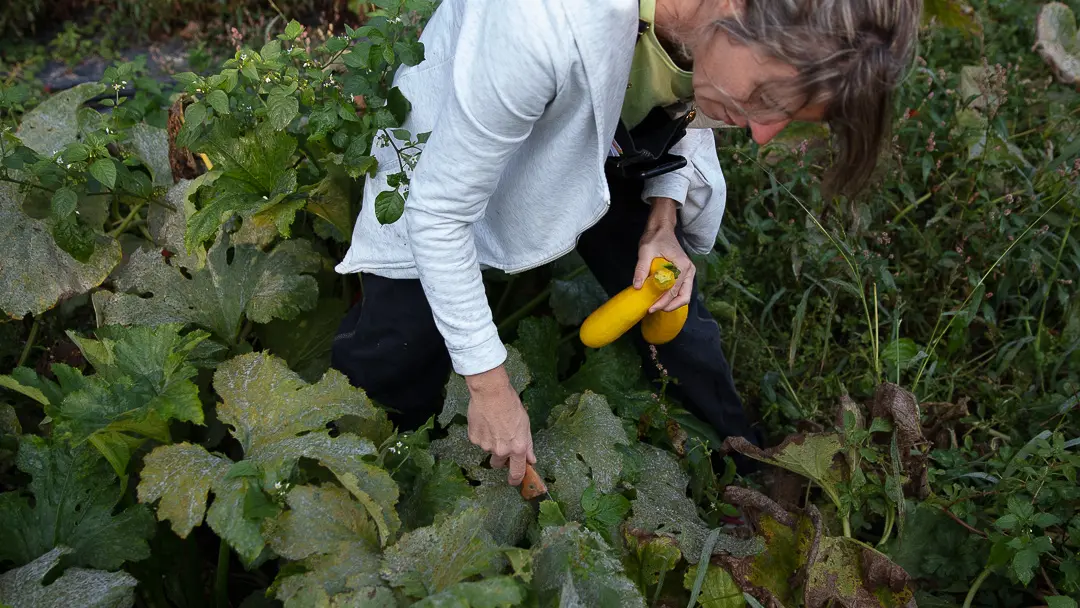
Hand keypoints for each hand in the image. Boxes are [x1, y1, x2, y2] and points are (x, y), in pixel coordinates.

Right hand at [465, 365, 536, 484]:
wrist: (491, 393)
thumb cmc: (511, 405)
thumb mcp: (525, 425)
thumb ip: (528, 445)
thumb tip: (531, 459)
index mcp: (518, 448)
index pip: (517, 472)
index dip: (516, 480)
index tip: (514, 481)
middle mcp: (501, 450)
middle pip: (498, 464)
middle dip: (500, 458)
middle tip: (501, 442)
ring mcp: (486, 446)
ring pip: (488, 450)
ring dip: (491, 442)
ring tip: (493, 424)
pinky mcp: (474, 438)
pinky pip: (478, 440)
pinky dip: (481, 434)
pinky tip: (484, 421)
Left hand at [635, 197, 694, 312]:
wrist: (662, 228)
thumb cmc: (655, 237)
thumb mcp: (645, 251)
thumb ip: (641, 269)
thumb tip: (637, 287)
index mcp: (683, 266)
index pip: (674, 290)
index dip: (662, 302)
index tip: (650, 308)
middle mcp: (689, 271)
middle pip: (684, 296)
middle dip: (670, 306)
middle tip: (653, 309)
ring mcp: (688, 272)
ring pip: (685, 295)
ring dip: (672, 304)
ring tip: (657, 306)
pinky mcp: (684, 273)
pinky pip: (681, 290)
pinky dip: (673, 298)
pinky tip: (660, 299)